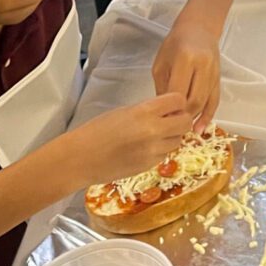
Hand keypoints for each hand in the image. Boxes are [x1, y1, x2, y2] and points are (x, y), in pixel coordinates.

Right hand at [65, 93, 190, 185]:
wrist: (80, 159)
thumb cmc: (97, 130)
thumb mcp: (126, 111)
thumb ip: (150, 109)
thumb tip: (170, 111)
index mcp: (145, 112)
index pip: (179, 100)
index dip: (177, 102)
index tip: (171, 105)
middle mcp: (153, 131)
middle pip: (185, 122)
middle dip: (180, 119)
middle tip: (169, 119)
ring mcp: (152, 151)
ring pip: (178, 140)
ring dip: (171, 136)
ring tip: (154, 134)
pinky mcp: (149, 166)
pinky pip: (165, 154)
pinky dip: (161, 150)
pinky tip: (145, 147)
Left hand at [152, 13, 221, 130]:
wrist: (199, 28)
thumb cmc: (174, 44)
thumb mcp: (161, 64)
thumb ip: (162, 88)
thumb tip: (164, 113)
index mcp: (186, 59)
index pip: (178, 92)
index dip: (170, 109)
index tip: (161, 120)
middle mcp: (203, 66)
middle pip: (194, 100)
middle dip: (182, 116)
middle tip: (170, 126)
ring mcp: (214, 72)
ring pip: (205, 102)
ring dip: (193, 117)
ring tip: (182, 129)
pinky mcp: (219, 78)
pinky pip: (215, 100)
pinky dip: (208, 115)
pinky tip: (201, 128)